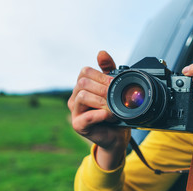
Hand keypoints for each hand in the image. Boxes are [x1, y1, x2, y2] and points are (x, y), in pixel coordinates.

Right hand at [68, 51, 130, 168]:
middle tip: (115, 97)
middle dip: (102, 88)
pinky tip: (109, 116)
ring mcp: (75, 111)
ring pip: (82, 96)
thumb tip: (101, 53)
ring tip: (112, 109)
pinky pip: (85, 117)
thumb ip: (108, 70)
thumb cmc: (115, 112)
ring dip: (101, 101)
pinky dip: (99, 115)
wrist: (117, 135)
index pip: (85, 72)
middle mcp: (75, 97)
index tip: (114, 83)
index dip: (101, 76)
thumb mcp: (114, 88)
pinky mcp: (78, 125)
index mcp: (82, 86)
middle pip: (82, 83)